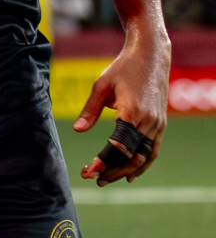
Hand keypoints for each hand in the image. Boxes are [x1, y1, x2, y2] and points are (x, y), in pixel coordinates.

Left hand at [73, 28, 170, 184]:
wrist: (151, 57)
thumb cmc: (123, 68)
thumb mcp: (101, 85)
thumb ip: (90, 110)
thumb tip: (78, 130)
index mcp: (132, 112)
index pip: (118, 146)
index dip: (103, 161)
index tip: (89, 171)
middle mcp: (148, 122)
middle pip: (131, 156)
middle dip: (112, 170)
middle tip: (92, 178)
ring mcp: (158, 125)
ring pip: (144, 157)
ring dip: (125, 171)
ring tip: (106, 180)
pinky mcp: (161, 125)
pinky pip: (153, 150)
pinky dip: (143, 164)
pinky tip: (130, 175)